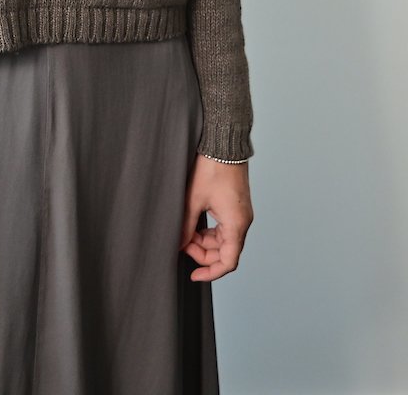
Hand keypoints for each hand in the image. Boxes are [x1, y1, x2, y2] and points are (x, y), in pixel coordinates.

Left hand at [179, 154, 252, 280]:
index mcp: (236, 224)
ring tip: (184, 231)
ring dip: (204, 241)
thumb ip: (185, 226)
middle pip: (225, 252)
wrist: (223, 143)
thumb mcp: (193, 199)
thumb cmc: (211, 168)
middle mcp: (242, 222)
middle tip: (181, 243)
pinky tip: (192, 223)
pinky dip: (208, 230)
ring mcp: (239, 213)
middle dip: (202, 253)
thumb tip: (177, 245)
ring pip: (223, 240)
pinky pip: (223, 227)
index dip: (211, 272)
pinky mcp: (234, 206)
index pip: (228, 262)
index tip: (193, 275)